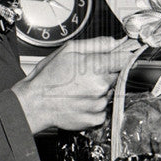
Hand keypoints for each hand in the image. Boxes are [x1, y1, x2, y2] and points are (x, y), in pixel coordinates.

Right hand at [12, 36, 136, 132]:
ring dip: (100, 89)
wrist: (35, 103)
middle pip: (117, 75)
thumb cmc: (48, 77)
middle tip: (87, 73)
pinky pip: (103, 109)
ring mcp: (99, 104)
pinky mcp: (95, 118)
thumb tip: (115, 42)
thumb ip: (96, 44)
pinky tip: (81, 99)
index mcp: (96, 67)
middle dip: (106, 73)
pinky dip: (95, 104)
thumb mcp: (68, 50)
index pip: (126, 59)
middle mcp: (100, 86)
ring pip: (110, 92)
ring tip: (80, 87)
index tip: (124, 54)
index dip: (125, 55)